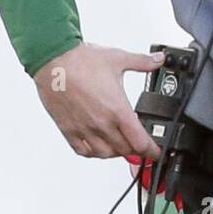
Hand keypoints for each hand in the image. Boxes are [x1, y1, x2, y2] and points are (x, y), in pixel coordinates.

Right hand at [33, 41, 164, 160]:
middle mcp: (101, 123)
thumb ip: (142, 62)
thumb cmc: (81, 60)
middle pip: (125, 150)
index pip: (140, 141)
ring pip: (104, 154)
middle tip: (139, 144)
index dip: (151, 150)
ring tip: (121, 145)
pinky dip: (93, 153)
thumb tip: (159, 60)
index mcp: (117, 109)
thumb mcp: (119, 59)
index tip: (155, 151)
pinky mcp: (68, 129)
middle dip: (135, 149)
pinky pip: (82, 151)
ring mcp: (84, 129)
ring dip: (115, 153)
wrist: (53, 60)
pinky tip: (97, 146)